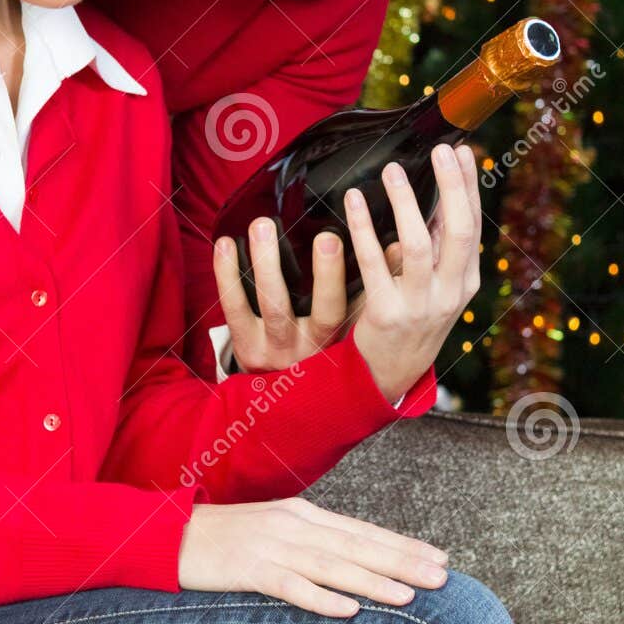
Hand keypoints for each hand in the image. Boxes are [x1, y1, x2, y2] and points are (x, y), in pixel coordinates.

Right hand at [178, 496, 449, 617]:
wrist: (166, 534)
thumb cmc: (222, 538)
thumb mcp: (271, 531)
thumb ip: (308, 542)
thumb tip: (349, 562)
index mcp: (301, 514)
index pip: (361, 531)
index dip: (401, 545)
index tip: (439, 557)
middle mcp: (292, 526)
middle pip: (356, 547)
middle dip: (402, 562)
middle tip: (442, 577)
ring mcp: (270, 546)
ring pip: (332, 566)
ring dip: (372, 580)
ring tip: (409, 595)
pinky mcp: (247, 569)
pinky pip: (290, 587)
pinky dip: (321, 598)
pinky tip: (349, 611)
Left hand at [213, 220, 401, 371]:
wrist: (299, 400)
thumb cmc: (333, 350)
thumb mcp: (356, 325)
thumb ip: (374, 288)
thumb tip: (397, 245)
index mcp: (329, 340)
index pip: (331, 308)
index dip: (329, 274)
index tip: (329, 236)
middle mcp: (297, 346)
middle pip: (281, 305)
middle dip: (272, 264)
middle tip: (269, 224)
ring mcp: (268, 348)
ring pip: (258, 305)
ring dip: (254, 264)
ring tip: (256, 227)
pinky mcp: (245, 346)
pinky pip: (233, 308)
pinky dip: (227, 275)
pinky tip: (225, 244)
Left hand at [349, 142, 480, 404]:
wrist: (386, 375)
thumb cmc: (408, 318)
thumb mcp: (433, 286)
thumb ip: (434, 248)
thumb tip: (430, 198)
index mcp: (465, 281)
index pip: (474, 226)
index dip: (469, 187)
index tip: (463, 151)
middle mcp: (450, 293)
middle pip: (460, 231)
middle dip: (453, 186)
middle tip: (442, 149)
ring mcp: (420, 305)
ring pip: (418, 245)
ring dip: (406, 203)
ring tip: (392, 170)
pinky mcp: (386, 314)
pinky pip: (374, 263)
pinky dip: (364, 228)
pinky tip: (354, 201)